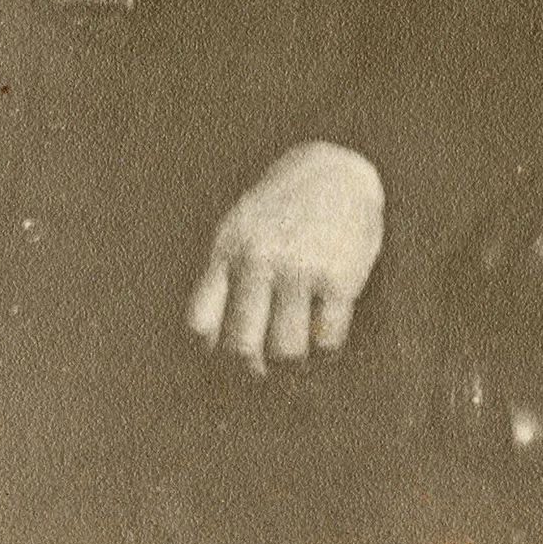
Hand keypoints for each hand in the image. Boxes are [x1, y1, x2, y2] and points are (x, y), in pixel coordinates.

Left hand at [184, 140, 383, 374]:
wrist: (339, 169)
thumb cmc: (282, 209)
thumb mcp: (240, 229)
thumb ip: (223, 276)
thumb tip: (210, 348)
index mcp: (228, 249)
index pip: (201, 324)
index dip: (211, 351)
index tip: (227, 353)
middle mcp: (260, 259)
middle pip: (242, 348)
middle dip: (251, 372)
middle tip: (263, 374)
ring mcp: (302, 268)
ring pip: (287, 352)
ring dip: (292, 368)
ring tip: (298, 363)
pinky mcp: (341, 276)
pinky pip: (328, 340)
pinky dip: (326, 353)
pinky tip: (326, 343)